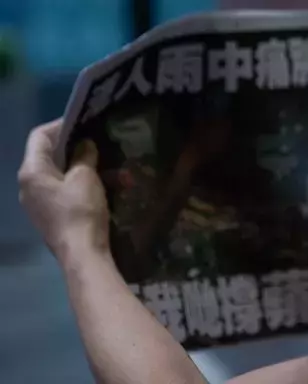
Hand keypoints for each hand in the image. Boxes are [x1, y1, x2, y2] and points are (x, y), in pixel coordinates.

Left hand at [18, 119, 109, 261]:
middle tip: (102, 145)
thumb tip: (84, 144)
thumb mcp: (85, 178)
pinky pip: (67, 192)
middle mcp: (29, 185)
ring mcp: (39, 203)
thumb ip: (83, 156)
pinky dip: (86, 187)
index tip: (84, 122)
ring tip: (120, 173)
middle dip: (80, 150)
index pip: (40, 136)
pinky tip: (111, 189)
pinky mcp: (52, 216)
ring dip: (90, 171)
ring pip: (64, 176)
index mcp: (31, 171)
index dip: (61, 125)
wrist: (82, 254)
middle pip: (51, 156)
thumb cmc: (80, 211)